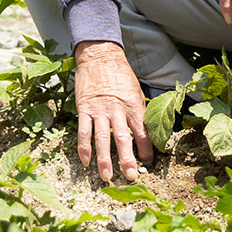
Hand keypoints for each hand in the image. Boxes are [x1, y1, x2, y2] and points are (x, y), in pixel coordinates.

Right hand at [73, 41, 151, 182]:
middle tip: (130, 176)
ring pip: (102, 139)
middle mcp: (117, 110)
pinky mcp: (84, 109)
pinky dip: (84, 148)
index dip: (146, 149)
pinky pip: (84, 131)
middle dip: (127, 160)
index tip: (148, 163)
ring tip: (106, 176)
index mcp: (133, 105)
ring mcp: (99, 110)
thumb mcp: (136, 91)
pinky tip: (86, 161)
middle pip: (123, 139)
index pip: (142, 132)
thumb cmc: (120, 73)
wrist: (100, 55)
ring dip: (104, 159)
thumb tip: (146, 132)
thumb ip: (139, 111)